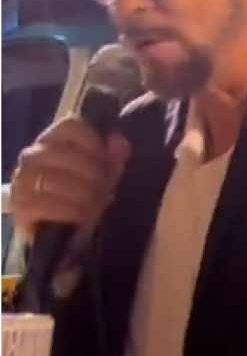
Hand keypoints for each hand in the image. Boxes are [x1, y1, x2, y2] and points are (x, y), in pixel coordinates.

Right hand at [11, 119, 130, 240]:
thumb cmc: (82, 195)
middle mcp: (33, 155)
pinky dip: (64, 209)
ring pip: (48, 177)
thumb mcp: (103, 176)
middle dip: (88, 171)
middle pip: (60, 152)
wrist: (58, 229)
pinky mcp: (19, 205)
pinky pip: (39, 203)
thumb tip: (119, 141)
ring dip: (78, 192)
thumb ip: (113, 158)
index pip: (70, 126)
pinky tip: (79, 215)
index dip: (92, 141)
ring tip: (94, 204)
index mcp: (54, 140)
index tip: (105, 160)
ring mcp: (22, 179)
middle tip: (104, 188)